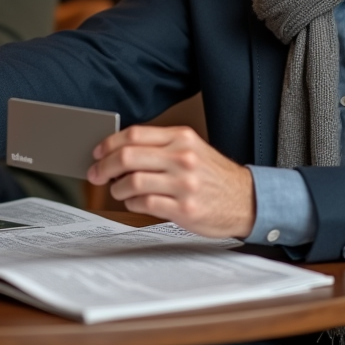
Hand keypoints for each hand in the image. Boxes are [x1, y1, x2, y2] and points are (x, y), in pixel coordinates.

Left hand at [88, 125, 255, 238]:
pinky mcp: (184, 209)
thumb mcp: (192, 149)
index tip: (98, 152)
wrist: (247, 200)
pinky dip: (132, 204)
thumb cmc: (214, 176)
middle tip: (96, 174)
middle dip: (104, 166)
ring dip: (117, 188)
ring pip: (132, 181)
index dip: (109, 143)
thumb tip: (120, 150)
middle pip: (128, 156)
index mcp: (182, 138)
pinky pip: (144, 204)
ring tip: (118, 190)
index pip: (135, 134)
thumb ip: (161, 147)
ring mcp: (183, 184)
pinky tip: (135, 202)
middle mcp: (182, 158)